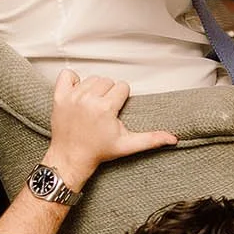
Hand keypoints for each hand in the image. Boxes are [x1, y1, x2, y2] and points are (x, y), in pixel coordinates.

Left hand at [39, 71, 177, 186]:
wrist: (70, 158)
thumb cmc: (98, 151)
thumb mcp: (127, 145)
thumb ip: (151, 139)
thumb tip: (173, 139)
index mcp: (105, 108)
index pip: (122, 87)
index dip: (121, 99)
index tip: (114, 112)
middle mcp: (88, 100)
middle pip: (107, 81)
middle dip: (108, 93)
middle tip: (104, 110)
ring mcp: (72, 97)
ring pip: (91, 78)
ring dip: (93, 89)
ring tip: (92, 105)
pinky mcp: (59, 97)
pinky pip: (67, 75)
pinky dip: (72, 81)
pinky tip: (77, 94)